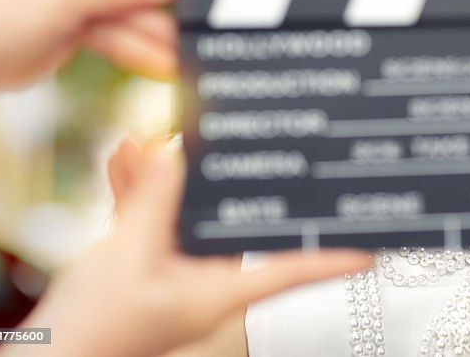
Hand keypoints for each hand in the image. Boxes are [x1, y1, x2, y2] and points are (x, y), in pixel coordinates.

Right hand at [0, 144, 371, 356]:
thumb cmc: (92, 333)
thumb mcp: (129, 255)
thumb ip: (158, 200)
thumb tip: (179, 154)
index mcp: (221, 289)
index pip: (296, 265)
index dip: (337, 250)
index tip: (377, 238)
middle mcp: (206, 279)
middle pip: (239, 221)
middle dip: (230, 175)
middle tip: (242, 135)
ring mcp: (174, 271)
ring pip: (189, 210)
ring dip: (171, 175)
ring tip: (154, 141)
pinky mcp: (141, 264)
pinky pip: (151, 216)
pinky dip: (139, 188)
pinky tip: (123, 159)